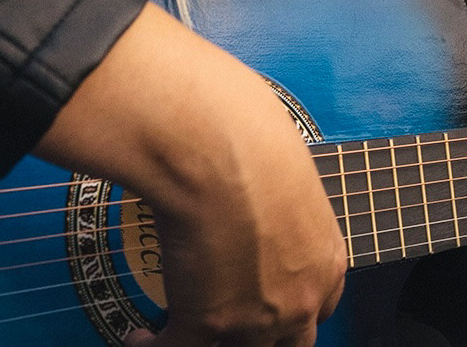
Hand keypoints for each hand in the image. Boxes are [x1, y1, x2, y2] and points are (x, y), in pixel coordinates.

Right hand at [35, 3, 345, 345]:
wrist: (216, 148)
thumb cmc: (249, 139)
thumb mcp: (287, 177)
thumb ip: (281, 207)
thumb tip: (256, 196)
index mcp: (326, 261)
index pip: (320, 307)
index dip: (292, 309)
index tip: (266, 302)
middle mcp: (300, 300)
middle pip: (287, 342)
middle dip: (258, 335)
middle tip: (226, 320)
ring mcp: (256, 321)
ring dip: (208, 344)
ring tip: (178, 332)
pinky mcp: (207, 325)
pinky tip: (140, 338)